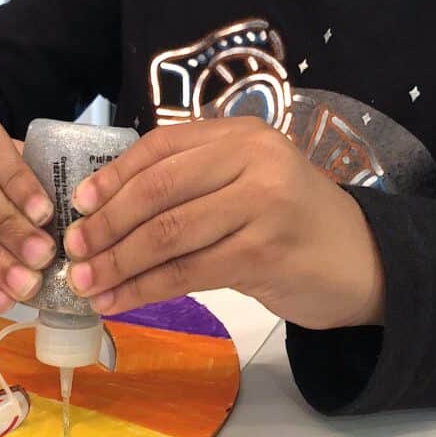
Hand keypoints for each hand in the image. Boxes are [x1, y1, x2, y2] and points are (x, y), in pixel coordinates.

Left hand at [63, 118, 384, 330]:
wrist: (363, 262)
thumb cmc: (290, 222)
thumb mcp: (246, 185)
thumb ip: (192, 184)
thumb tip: (106, 209)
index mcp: (240, 135)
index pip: (160, 148)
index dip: (113, 177)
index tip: (78, 206)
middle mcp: (253, 160)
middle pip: (158, 190)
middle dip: (107, 224)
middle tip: (72, 252)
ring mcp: (263, 205)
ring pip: (168, 234)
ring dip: (117, 263)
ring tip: (85, 285)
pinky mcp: (264, 254)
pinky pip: (187, 272)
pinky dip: (144, 289)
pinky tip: (118, 301)